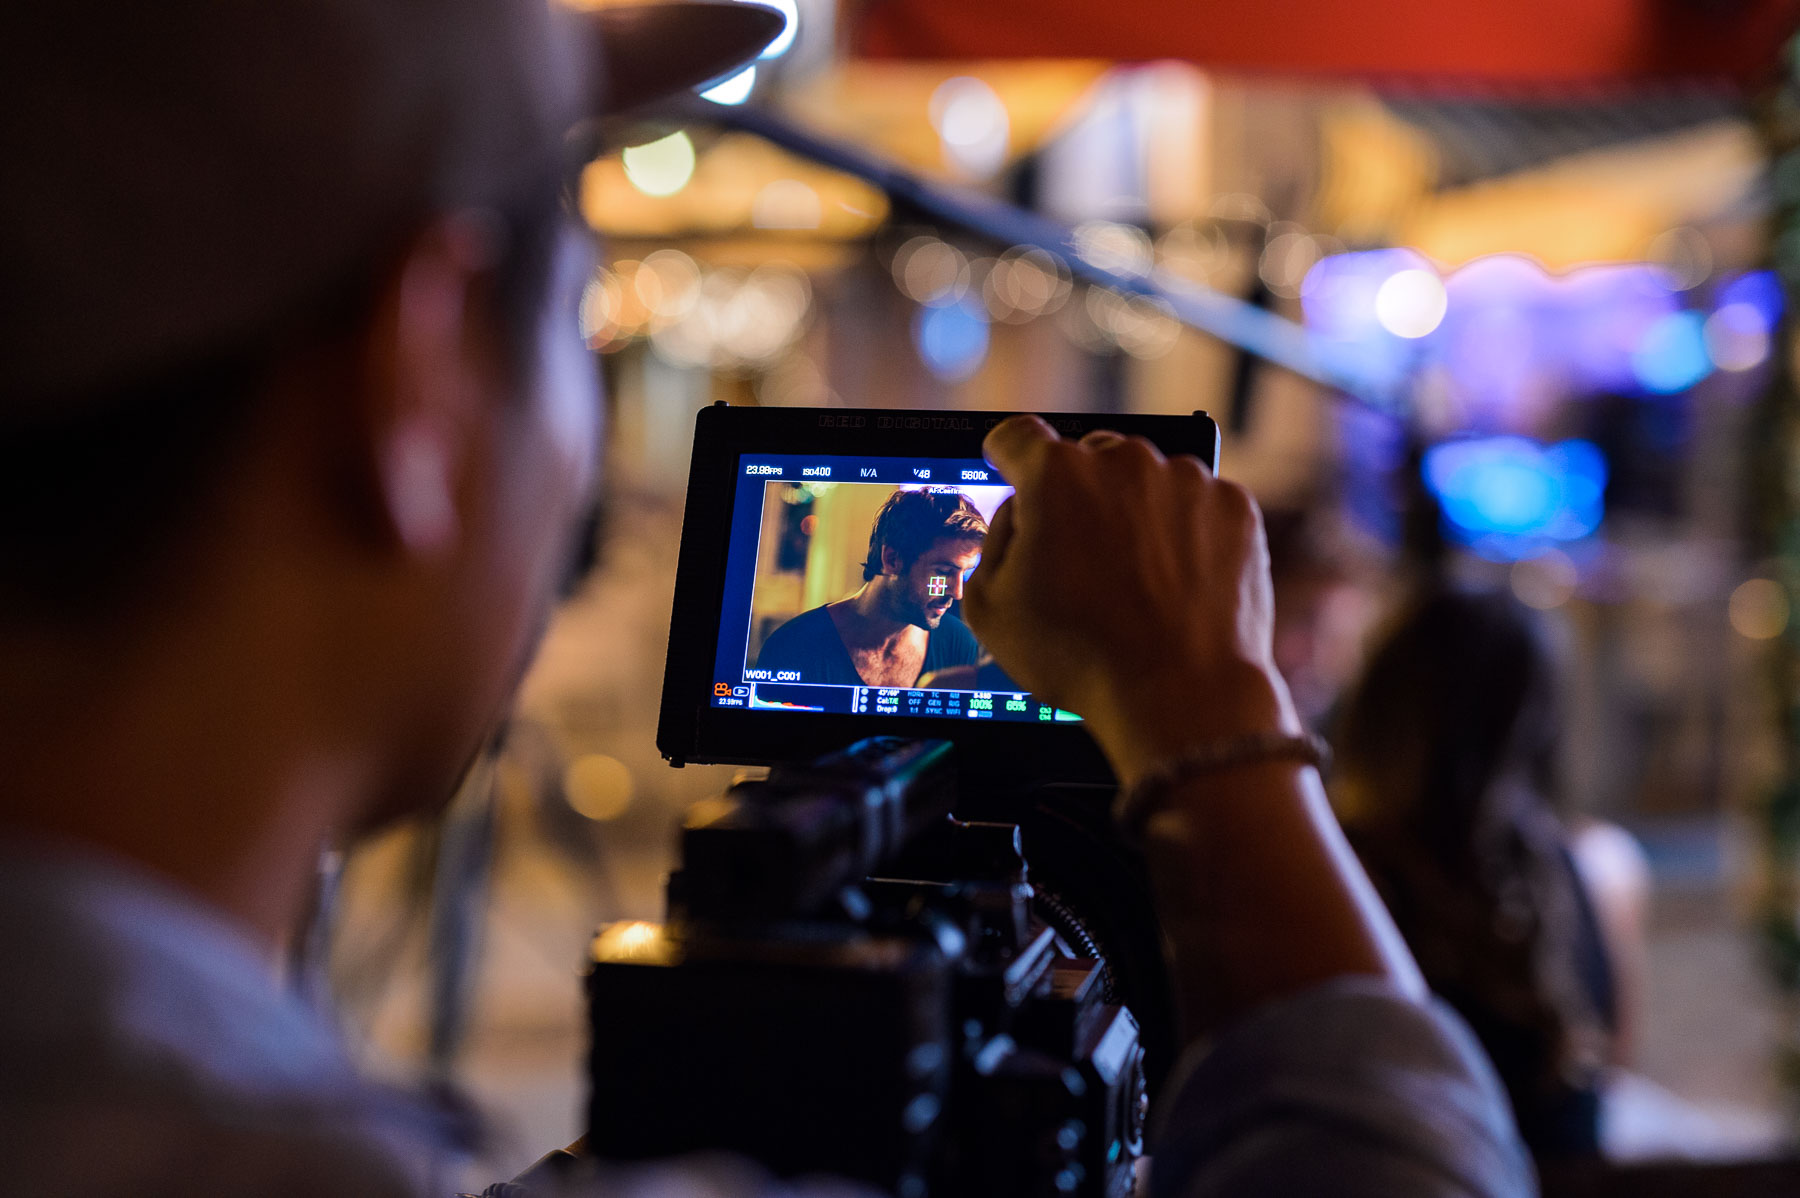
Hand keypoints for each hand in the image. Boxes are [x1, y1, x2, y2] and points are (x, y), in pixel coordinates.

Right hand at [962, 416, 1299, 783]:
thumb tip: (1020, 515)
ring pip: (1147, 481)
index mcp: (1055, 474)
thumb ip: (995, 540)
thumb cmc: (1081, 656)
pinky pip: (1198, 505)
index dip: (1008, 454)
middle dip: (1080, 497)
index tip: (1012, 465)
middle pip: (1089, 459)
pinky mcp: (1233, 507)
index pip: (1018, 437)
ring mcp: (1186, 480)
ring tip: (1134, 581)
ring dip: (1136, 514)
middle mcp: (1124, 461)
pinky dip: (1186, 533)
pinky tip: (1175, 582)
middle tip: (1081, 558)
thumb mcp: (990, 606)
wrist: (1179, 694)